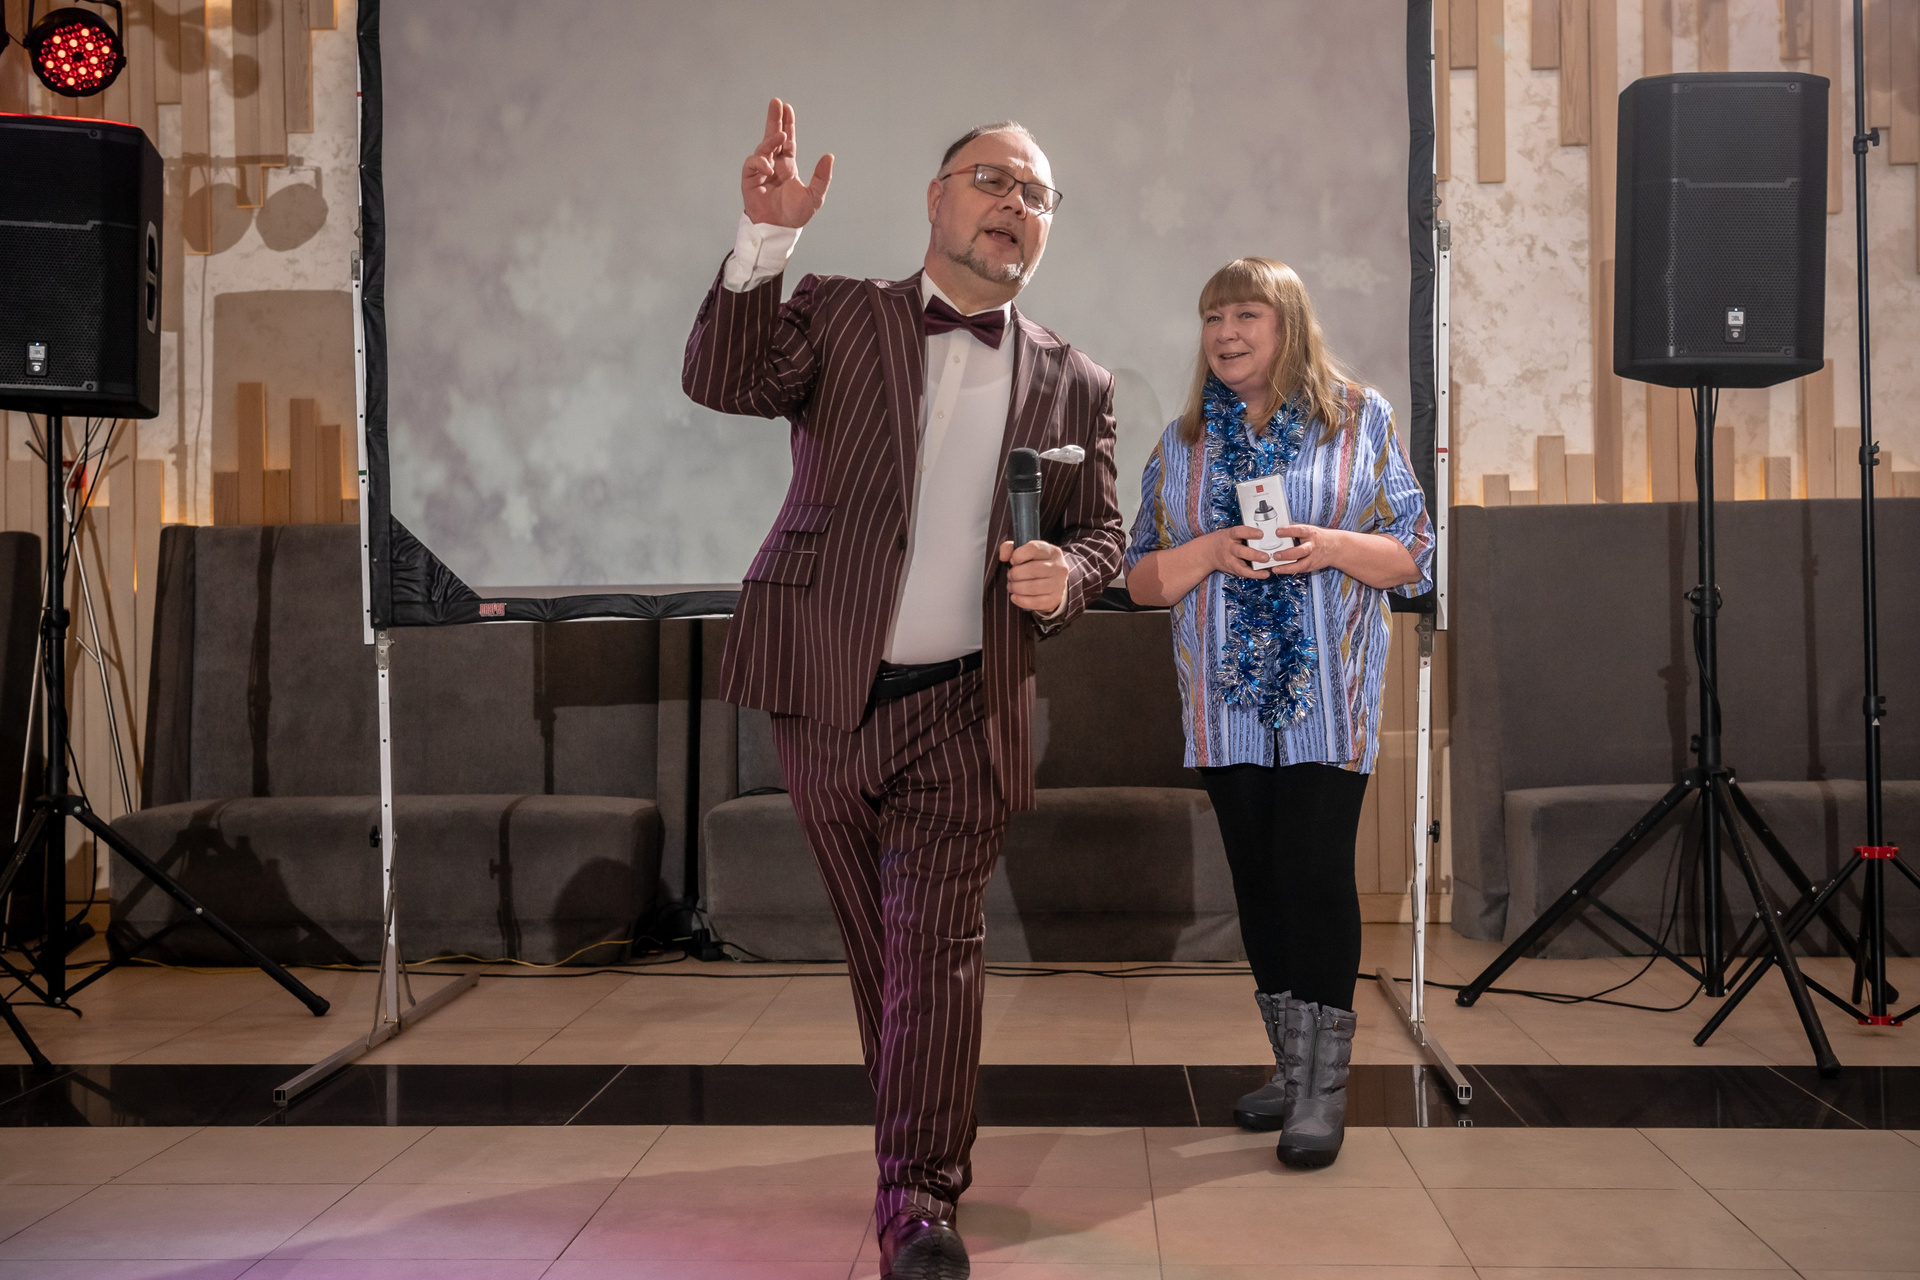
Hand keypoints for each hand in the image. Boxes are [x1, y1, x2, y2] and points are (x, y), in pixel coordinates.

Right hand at [742, 98, 833, 228]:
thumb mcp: (814, 196)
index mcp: (788, 167)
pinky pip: (752, 164)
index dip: (787, 125)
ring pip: (763, 148)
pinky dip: (759, 162)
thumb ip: (822, 177)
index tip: (787, 108)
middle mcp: (774, 165)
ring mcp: (760, 171)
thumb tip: (829, 156)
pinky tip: (768, 168)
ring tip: (780, 136)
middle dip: (774, 119)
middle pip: (773, 137)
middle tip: (776, 102)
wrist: (779, 229)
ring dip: (771, 140)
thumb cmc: (795, 215)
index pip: (787, 141)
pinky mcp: (750, 180)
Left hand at [998, 539, 1068, 614]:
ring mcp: (1059, 584)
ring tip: (1011, 586)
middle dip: (1015, 574)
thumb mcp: (1024, 551)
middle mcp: (1059, 567)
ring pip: (1033, 587)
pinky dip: (1021, 600)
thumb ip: (1010, 548)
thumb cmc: (1034, 564)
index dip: (1018, 555)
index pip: (1034, 549)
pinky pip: (1035, 602)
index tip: (1013, 561)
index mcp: (1052, 551)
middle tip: (1010, 576)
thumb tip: (1003, 557)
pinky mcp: (1055, 598)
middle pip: (1032, 570)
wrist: (1052, 582)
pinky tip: (1014, 597)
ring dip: (1016, 588)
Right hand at [1200, 527, 1275, 579]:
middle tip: (1265, 557)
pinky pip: (1243, 573)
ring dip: (1254, 570)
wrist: (1209, 552)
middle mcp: (1229, 548)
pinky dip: (1254, 575)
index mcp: (1230, 536)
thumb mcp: (1231, 533)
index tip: (1261, 534)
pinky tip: (1264, 574)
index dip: (1249, 533)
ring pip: (1241, 567)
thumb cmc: (1226, 540)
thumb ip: (1245, 534)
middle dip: (1253, 555)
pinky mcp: (1233, 569)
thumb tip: (1266, 533)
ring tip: (1266, 571)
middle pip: (1240, 551)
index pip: (1238, 532)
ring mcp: (1230, 560)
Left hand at [1267, 524, 1345, 574]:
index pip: (1300, 531)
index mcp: (1311, 533)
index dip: (1288, 531)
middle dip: (1287, 554)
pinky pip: (1300, 570)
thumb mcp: (1310, 529)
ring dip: (1287, 567)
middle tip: (1275, 555)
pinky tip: (1279, 570)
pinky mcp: (1312, 566)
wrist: (1336, 548)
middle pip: (1301, 551)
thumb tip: (1279, 524)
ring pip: (1300, 565)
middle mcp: (1312, 546)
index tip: (1277, 532)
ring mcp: (1313, 558)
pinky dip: (1289, 571)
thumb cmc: (1319, 537)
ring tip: (1275, 567)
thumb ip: (1295, 528)